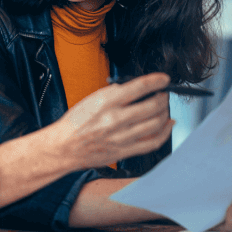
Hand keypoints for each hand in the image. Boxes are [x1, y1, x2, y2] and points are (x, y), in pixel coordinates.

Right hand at [50, 73, 172, 170]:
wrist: (64, 147)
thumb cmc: (75, 123)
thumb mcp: (92, 99)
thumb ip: (114, 93)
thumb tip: (134, 87)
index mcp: (106, 102)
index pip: (139, 87)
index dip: (156, 81)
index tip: (164, 79)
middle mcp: (115, 119)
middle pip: (152, 106)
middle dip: (163, 98)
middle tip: (164, 95)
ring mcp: (121, 137)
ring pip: (156, 124)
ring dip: (165, 113)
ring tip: (164, 108)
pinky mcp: (124, 151)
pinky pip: (152, 142)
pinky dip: (165, 133)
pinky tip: (167, 125)